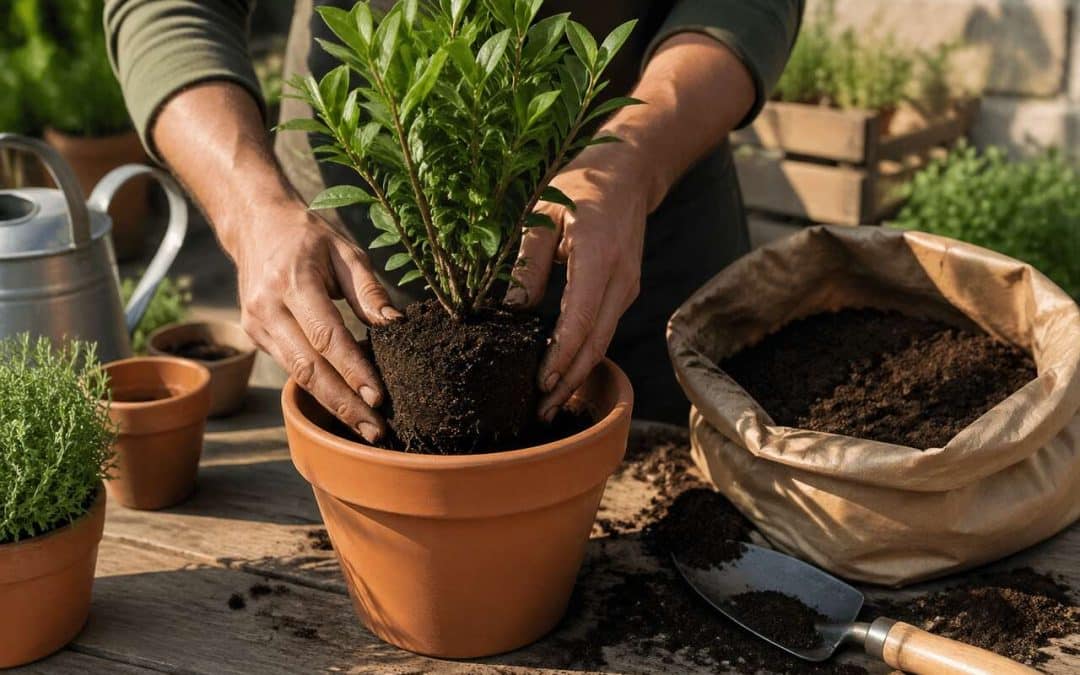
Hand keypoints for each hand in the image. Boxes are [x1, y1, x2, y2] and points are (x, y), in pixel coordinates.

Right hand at [230, 199, 401, 441]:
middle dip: (343, 403)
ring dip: (331, 404)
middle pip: (308, 367)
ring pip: (296, 374)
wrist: (255, 225)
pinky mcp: (255, 336)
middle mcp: (268, 307)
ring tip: (364, 428)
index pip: (326, 335)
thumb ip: (369, 289)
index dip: (353, 368)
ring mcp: (256, 325)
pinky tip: (344, 405)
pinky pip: (290, 368)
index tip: (378, 397)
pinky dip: (317, 389)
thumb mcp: (345, 250)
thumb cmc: (309, 237)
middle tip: (375, 431)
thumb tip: (396, 325)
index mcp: (293, 281)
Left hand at [506, 142, 647, 420]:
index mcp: (599, 256)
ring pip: (602, 342)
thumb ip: (528, 261)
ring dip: (576, 375)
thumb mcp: (543, 214)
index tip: (541, 382)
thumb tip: (512, 309)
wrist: (630, 174)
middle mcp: (620, 279)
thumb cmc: (579, 187)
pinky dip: (584, 356)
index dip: (561, 355)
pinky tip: (562, 373)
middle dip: (569, 381)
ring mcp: (627, 288)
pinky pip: (604, 331)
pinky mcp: (624, 292)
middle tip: (541, 412)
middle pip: (596, 343)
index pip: (581, 319)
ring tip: (548, 403)